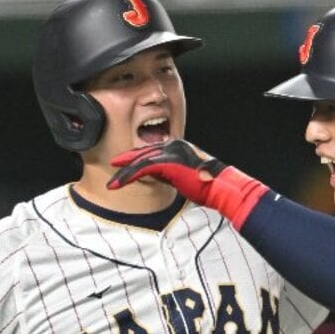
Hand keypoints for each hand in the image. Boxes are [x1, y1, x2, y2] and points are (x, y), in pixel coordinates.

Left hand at [109, 139, 268, 229]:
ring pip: (140, 161)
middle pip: (144, 153)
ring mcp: (170, 154)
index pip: (153, 151)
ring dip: (124, 172)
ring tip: (112, 182)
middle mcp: (173, 146)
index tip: (126, 164)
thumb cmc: (210, 187)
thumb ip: (172, 173)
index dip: (138, 158)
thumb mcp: (187, 177)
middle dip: (127, 161)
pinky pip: (142, 169)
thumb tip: (158, 176)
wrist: (222, 187)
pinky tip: (119, 183)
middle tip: (113, 166)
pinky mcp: (168, 164)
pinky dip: (129, 176)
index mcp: (179, 147)